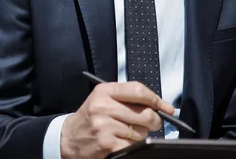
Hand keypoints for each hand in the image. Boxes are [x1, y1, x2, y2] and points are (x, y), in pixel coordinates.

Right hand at [60, 81, 174, 158]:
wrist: (69, 138)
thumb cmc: (91, 118)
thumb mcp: (103, 100)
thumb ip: (128, 98)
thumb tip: (162, 106)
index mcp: (104, 91)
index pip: (138, 90)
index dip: (156, 99)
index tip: (165, 107)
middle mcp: (103, 106)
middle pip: (145, 114)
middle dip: (154, 121)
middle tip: (151, 123)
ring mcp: (104, 126)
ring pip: (141, 132)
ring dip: (140, 135)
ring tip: (126, 133)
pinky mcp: (107, 143)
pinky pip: (133, 145)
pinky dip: (131, 145)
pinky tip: (120, 142)